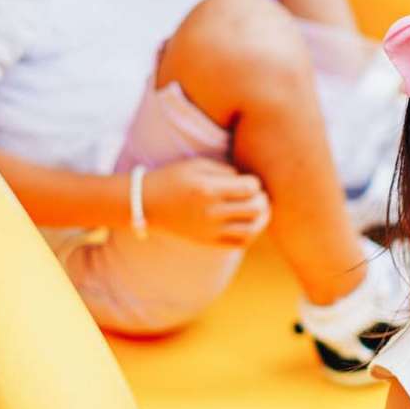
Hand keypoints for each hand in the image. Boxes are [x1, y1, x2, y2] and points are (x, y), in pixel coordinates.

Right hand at [143, 157, 269, 247]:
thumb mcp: (197, 165)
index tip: (250, 181)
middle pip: (255, 208)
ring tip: (262, 211)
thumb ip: (225, 171)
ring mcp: (210, 230)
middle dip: (263, 199)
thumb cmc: (173, 179)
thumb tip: (249, 181)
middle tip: (259, 195)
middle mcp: (211, 212)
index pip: (249, 188)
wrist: (147, 204)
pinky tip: (251, 224)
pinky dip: (252, 234)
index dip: (255, 183)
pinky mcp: (208, 242)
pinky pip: (240, 243)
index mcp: (208, 189)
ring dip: (263, 218)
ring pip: (252, 229)